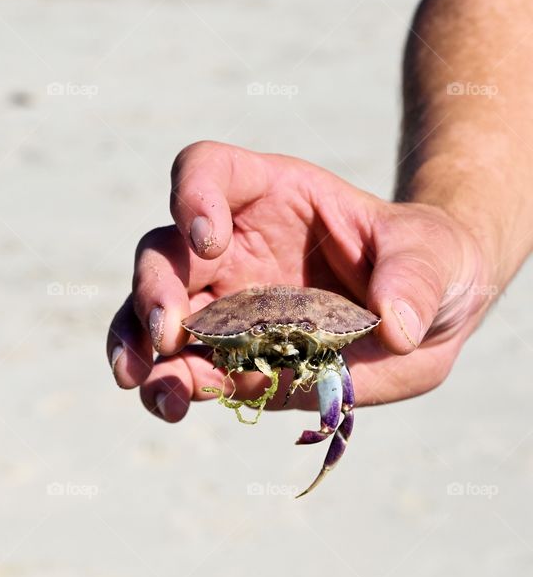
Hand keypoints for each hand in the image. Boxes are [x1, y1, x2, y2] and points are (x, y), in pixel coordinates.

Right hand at [106, 141, 494, 421]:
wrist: (424, 317)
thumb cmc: (426, 262)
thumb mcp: (438, 254)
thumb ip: (416, 276)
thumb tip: (394, 328)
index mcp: (268, 195)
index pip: (207, 171)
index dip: (193, 196)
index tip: (209, 241)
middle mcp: (228, 247)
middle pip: (164, 251)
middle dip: (156, 290)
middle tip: (170, 331)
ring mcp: (221, 305)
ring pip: (152, 315)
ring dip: (139, 346)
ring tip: (141, 382)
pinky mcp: (226, 358)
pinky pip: (181, 369)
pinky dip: (170, 387)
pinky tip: (174, 404)